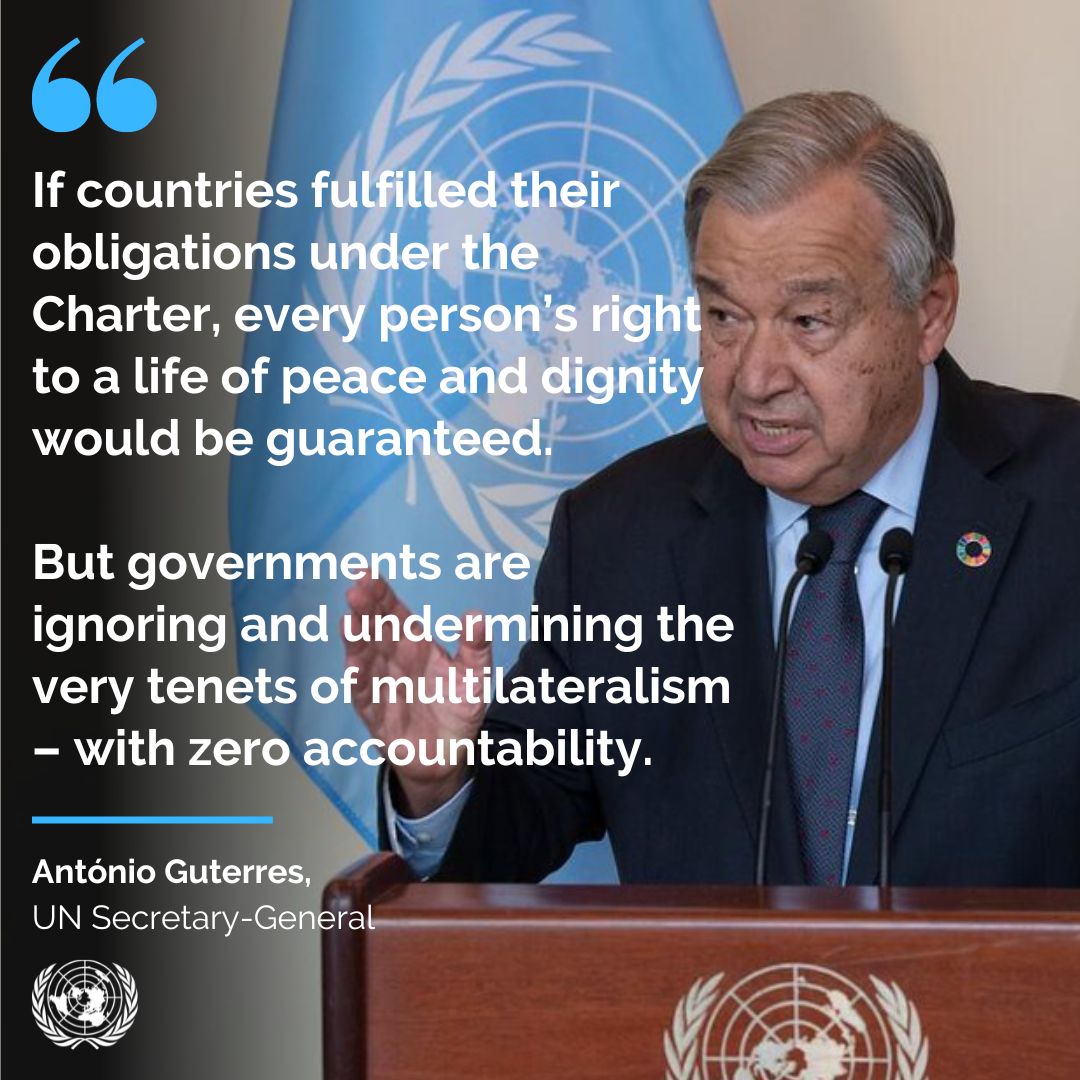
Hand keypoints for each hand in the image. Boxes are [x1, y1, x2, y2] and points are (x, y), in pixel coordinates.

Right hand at [343, 574, 490, 815]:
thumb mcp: (474, 676)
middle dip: (365, 609)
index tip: (367, 573)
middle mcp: (393, 659)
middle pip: (375, 628)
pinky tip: (353, 665)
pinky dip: (359, 680)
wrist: (447, 755)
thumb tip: (476, 615)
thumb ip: (476, 647)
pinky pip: (364, 695)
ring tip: (349, 620)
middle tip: (356, 589)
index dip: (380, 593)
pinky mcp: (375, 713)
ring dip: (356, 640)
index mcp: (414, 643)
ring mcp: (380, 684)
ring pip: (364, 657)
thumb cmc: (455, 708)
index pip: (394, 612)